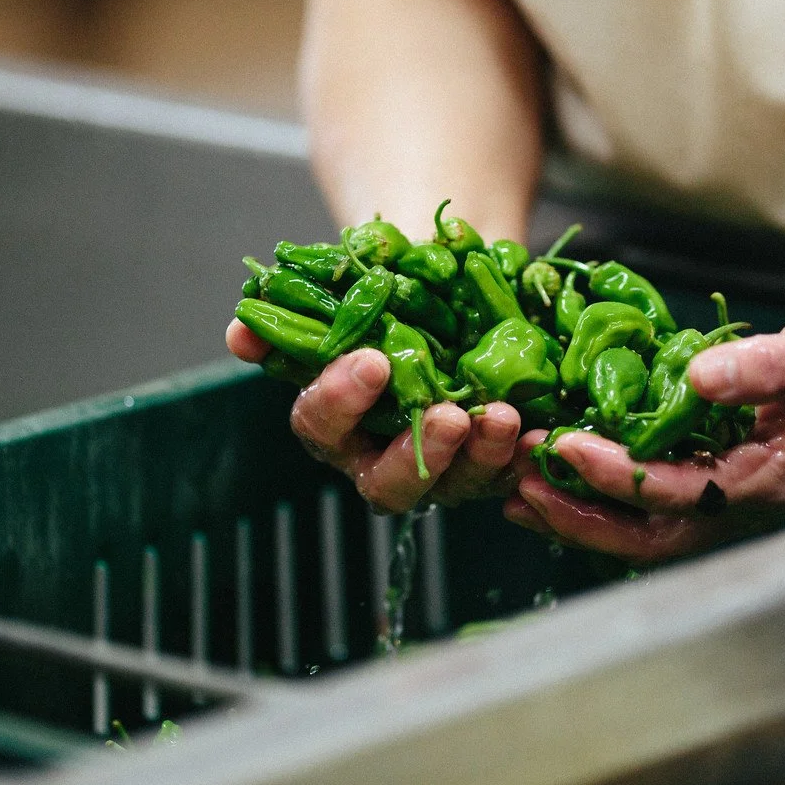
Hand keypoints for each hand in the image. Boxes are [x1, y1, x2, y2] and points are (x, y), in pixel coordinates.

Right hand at [226, 319, 521, 511]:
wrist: (444, 299)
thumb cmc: (386, 302)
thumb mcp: (345, 298)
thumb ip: (298, 316)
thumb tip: (239, 330)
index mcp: (336, 423)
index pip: (322, 424)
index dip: (340, 398)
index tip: (371, 360)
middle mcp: (381, 457)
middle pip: (388, 483)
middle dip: (420, 454)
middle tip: (449, 416)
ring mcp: (439, 470)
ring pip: (455, 486)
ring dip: (480, 456)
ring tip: (504, 417)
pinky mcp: (489, 466)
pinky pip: (508, 476)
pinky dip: (526, 458)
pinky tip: (544, 435)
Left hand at [503, 290, 784, 564]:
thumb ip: (763, 366)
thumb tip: (700, 376)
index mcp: (764, 482)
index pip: (675, 493)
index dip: (614, 475)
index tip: (562, 444)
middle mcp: (741, 504)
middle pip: (646, 537)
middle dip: (578, 519)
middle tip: (515, 491)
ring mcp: (728, 496)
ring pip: (642, 529)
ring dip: (579, 516)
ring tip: (518, 495)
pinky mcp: (717, 476)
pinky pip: (649, 504)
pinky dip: (601, 496)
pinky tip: (563, 476)